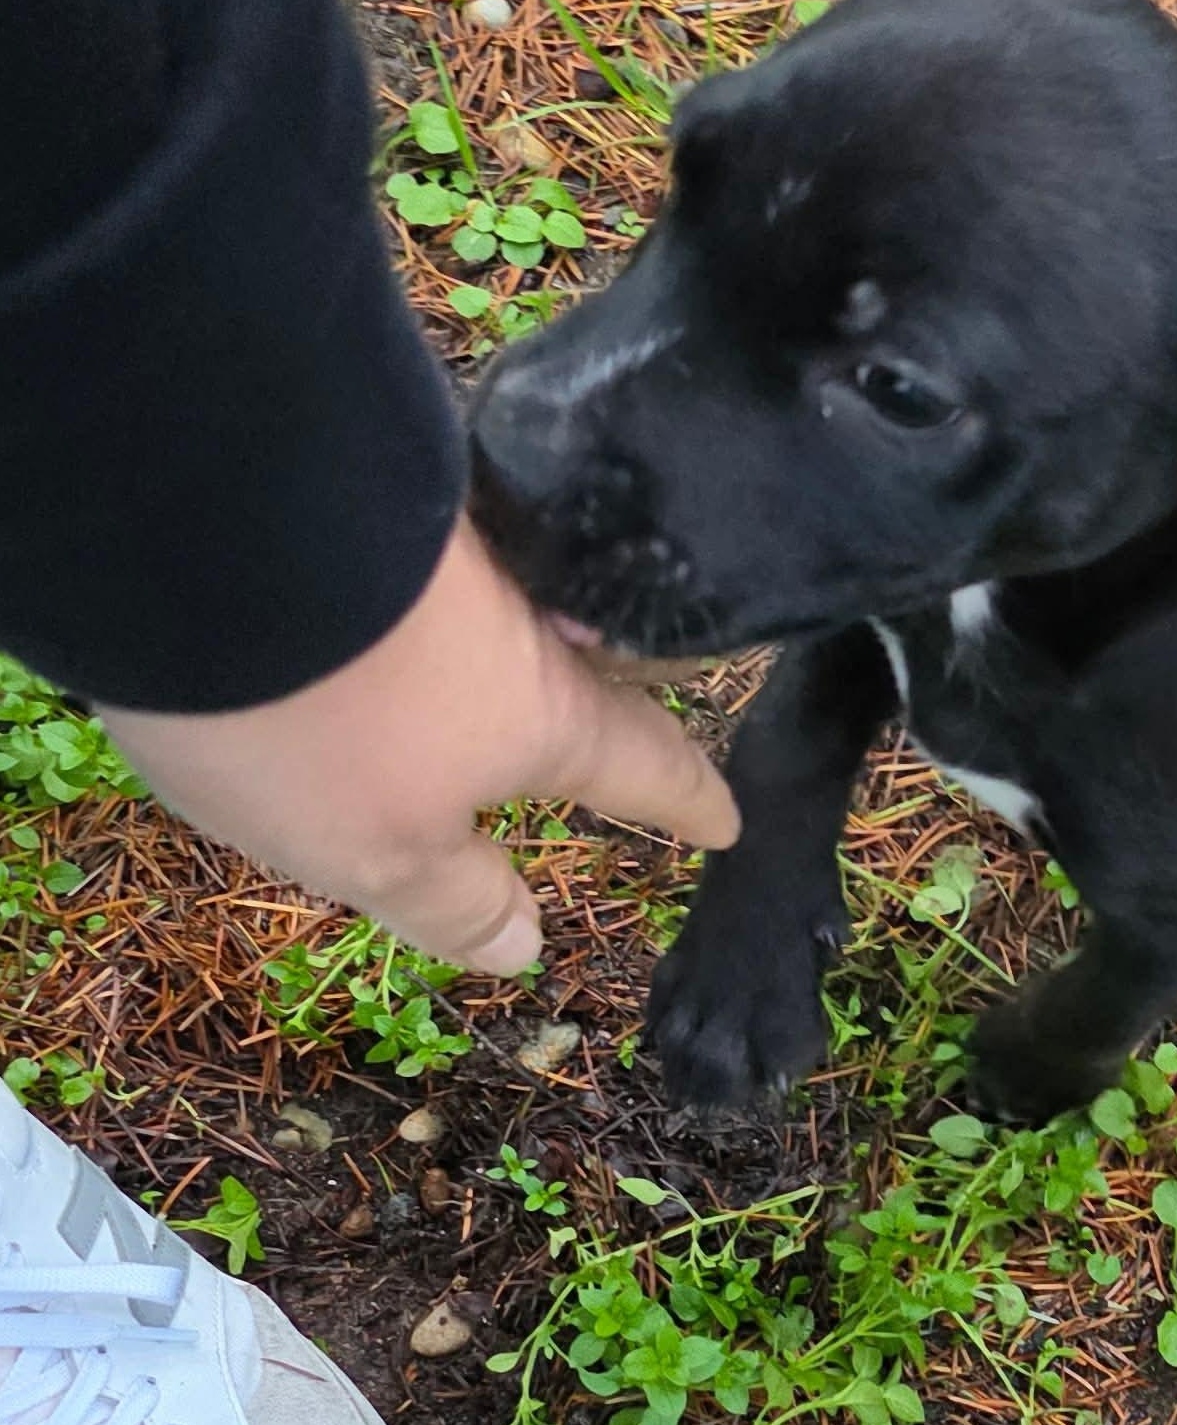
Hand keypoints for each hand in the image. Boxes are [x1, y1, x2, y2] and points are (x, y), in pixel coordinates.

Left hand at [96, 516, 740, 973]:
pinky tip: (390, 583)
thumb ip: (457, 900)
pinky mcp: (369, 477)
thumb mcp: (379, 846)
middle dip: (632, 684)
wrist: (200, 519)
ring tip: (504, 651)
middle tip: (654, 694)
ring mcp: (450, 540)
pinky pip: (430, 543)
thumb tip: (528, 947)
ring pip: (512, 594)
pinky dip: (429, 576)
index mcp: (546, 713)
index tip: (727, 822)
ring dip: (520, 625)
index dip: (686, 800)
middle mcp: (520, 616)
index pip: (644, 765)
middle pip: (603, 656)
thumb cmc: (310, 719)